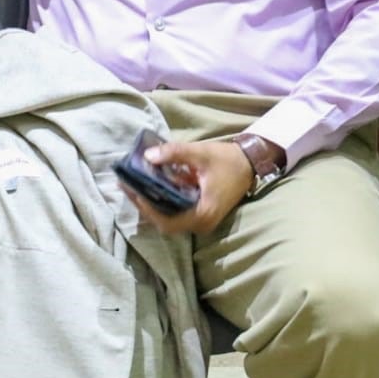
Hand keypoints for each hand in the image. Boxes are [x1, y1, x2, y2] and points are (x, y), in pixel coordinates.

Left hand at [124, 139, 252, 234]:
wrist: (251, 163)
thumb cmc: (228, 160)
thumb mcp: (201, 153)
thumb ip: (175, 154)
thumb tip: (148, 156)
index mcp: (203, 214)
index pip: (167, 221)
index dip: (147, 208)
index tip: (133, 191)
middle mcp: (201, 224)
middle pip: (164, 222)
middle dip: (144, 205)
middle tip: (127, 186)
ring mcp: (202, 221)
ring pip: (169, 218)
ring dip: (151, 203)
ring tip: (134, 184)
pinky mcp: (201, 213)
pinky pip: (176, 212)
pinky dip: (162, 201)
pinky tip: (151, 185)